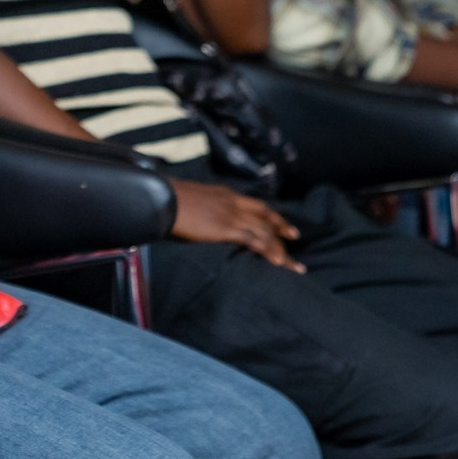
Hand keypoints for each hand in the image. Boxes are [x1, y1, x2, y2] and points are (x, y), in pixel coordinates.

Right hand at [168, 179, 304, 271]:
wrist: (162, 199)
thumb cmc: (169, 198)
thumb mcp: (192, 198)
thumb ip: (203, 207)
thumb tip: (202, 217)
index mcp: (224, 194)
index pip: (254, 204)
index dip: (269, 214)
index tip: (279, 223)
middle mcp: (232, 202)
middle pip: (265, 215)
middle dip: (281, 226)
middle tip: (294, 237)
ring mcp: (231, 215)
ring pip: (264, 231)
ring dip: (280, 248)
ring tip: (292, 264)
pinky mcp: (226, 229)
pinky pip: (254, 241)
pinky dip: (268, 251)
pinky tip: (278, 262)